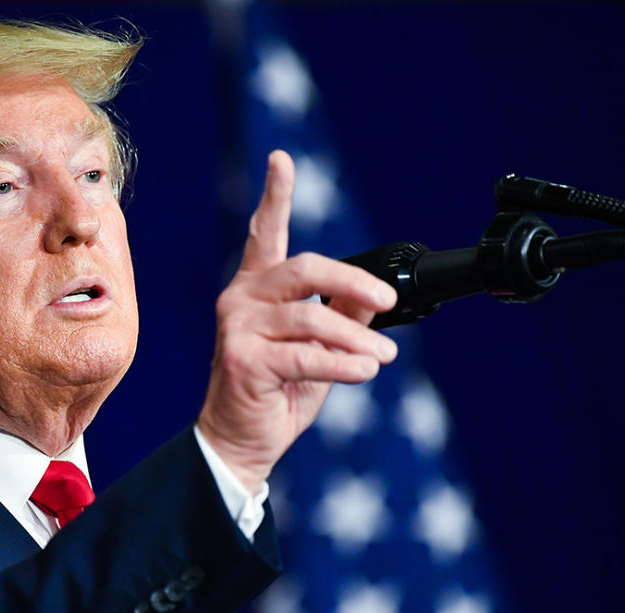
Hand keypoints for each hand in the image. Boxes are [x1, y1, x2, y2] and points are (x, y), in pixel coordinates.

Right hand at [196, 150, 398, 492]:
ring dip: (356, 338)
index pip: (265, 233)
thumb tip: (375, 294)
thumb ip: (343, 315)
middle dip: (352, 282)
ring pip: (310, 318)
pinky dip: (342, 363)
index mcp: (258, 288)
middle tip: (387, 300)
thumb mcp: (321, 347)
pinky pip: (304, 355)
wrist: (242, 440)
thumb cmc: (279, 391)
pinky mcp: (241, 360)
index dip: (275, 195)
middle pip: (304, 270)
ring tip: (384, 356)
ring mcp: (237, 328)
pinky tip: (365, 370)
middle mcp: (241, 299)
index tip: (282, 159)